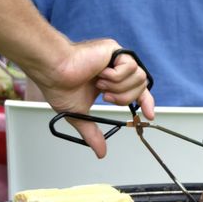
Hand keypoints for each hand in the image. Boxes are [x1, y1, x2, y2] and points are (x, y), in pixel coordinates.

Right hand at [36, 39, 154, 157]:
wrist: (53, 71)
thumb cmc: (59, 86)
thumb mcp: (80, 115)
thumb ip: (93, 133)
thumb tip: (100, 152)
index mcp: (109, 82)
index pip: (137, 91)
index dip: (146, 103)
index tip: (149, 116)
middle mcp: (115, 68)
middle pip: (141, 86)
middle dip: (125, 97)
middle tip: (106, 96)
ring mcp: (116, 58)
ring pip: (139, 77)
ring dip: (119, 87)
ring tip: (101, 84)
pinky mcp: (115, 49)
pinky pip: (131, 67)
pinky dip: (116, 76)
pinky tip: (101, 73)